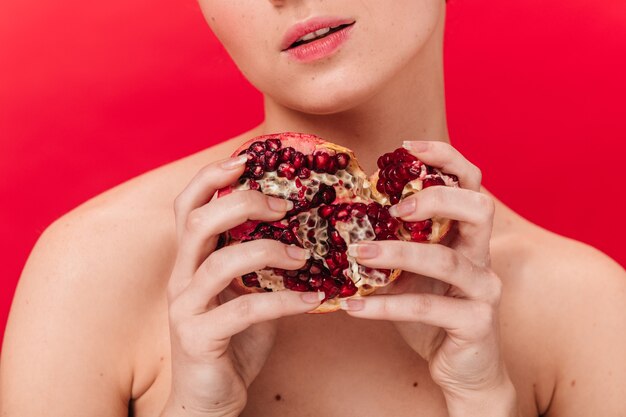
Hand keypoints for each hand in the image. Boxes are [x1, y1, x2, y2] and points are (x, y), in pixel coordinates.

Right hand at [162, 155, 322, 416]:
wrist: (209, 398)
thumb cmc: (232, 340)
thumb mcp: (247, 293)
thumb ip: (262, 265)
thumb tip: (306, 235)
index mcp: (190, 260)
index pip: (187, 206)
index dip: (211, 178)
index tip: (245, 160)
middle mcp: (180, 277)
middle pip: (197, 222)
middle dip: (241, 202)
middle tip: (283, 205)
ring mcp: (185, 308)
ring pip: (219, 262)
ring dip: (268, 251)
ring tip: (304, 256)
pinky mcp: (198, 337)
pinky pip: (244, 309)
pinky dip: (285, 301)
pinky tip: (315, 300)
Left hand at [342, 141, 517, 414]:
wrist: (463, 367)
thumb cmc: (432, 311)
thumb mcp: (412, 271)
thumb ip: (395, 243)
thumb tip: (342, 219)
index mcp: (466, 235)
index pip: (470, 182)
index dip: (445, 158)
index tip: (406, 146)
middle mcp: (482, 256)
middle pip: (480, 208)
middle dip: (437, 197)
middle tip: (394, 205)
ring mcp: (484, 289)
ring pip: (449, 260)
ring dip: (399, 252)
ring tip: (359, 253)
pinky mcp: (475, 323)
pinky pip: (428, 307)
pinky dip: (386, 306)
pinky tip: (352, 306)